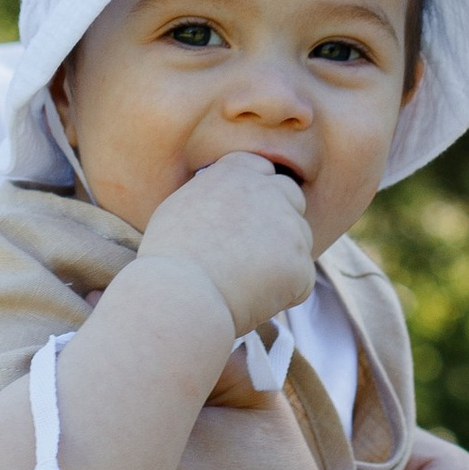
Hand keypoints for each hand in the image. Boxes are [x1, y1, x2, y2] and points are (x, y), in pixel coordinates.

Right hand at [137, 151, 317, 343]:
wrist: (180, 295)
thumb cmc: (168, 260)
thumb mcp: (180, 208)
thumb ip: (212, 197)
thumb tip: (225, 205)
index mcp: (235, 172)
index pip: (262, 169)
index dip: (259, 193)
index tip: (249, 216)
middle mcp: (268, 191)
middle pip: (291, 196)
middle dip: (281, 220)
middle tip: (257, 251)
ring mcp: (289, 226)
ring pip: (299, 240)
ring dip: (282, 259)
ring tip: (243, 283)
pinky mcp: (300, 263)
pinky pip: (300, 280)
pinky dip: (283, 293)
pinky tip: (252, 301)